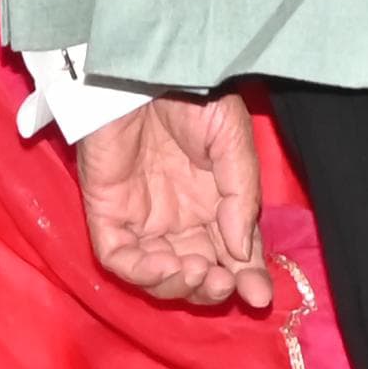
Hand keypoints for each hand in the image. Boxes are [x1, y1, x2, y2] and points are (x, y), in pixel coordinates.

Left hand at [73, 96, 271, 311]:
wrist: (141, 71)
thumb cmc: (192, 97)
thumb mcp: (234, 143)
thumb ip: (241, 196)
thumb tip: (243, 251)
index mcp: (214, 200)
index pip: (231, 251)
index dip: (247, 277)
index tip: (261, 297)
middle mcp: (178, 216)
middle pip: (197, 271)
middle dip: (212, 287)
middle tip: (224, 283)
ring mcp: (141, 218)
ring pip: (158, 274)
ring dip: (180, 284)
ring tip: (198, 271)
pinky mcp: (106, 213)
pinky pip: (119, 258)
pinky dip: (142, 272)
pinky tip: (166, 264)